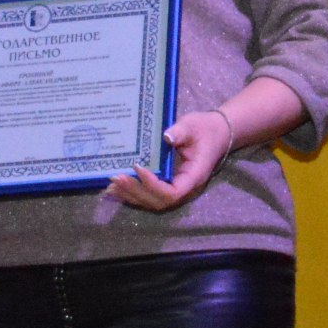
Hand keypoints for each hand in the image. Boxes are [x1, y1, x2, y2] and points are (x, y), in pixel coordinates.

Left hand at [106, 109, 234, 211]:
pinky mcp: (168, 186)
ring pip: (152, 202)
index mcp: (194, 176)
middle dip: (136, 191)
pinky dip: (132, 194)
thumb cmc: (205, 129)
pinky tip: (115, 190)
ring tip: (111, 185)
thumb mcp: (193, 125)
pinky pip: (149, 196)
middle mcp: (185, 188)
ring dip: (131, 195)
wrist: (216, 134)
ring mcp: (176, 189)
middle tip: (116, 177)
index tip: (138, 167)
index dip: (153, 185)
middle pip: (158, 201)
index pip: (173, 192)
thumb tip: (166, 136)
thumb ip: (180, 132)